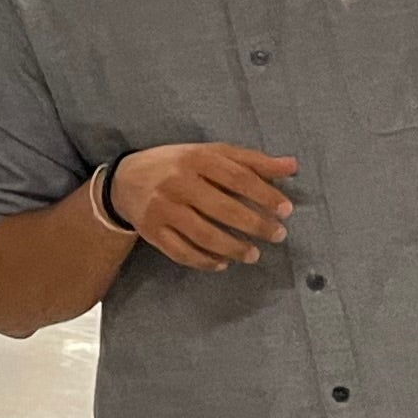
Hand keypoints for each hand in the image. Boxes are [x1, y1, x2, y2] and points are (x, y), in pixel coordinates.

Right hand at [108, 144, 301, 269]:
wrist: (125, 179)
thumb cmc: (177, 165)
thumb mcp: (210, 154)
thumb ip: (251, 161)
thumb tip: (292, 166)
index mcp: (195, 159)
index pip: (237, 177)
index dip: (264, 194)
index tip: (286, 210)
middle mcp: (177, 183)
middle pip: (222, 208)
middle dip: (255, 225)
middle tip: (277, 235)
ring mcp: (162, 209)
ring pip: (203, 235)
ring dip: (233, 248)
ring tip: (254, 255)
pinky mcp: (151, 231)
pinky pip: (182, 252)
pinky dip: (205, 261)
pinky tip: (223, 263)